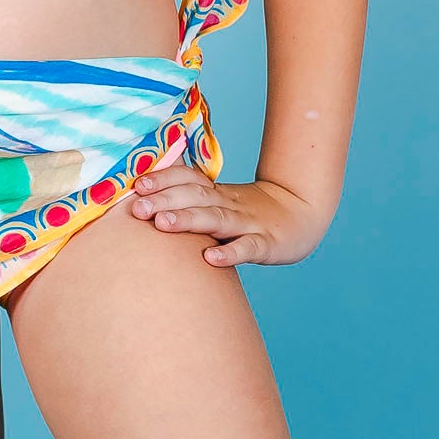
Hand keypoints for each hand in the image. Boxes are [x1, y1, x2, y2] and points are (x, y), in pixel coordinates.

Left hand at [127, 167, 327, 266]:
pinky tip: (211, 258)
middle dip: (165, 200)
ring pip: (216, 219)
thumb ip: (190, 199)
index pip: (189, 179)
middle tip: (138, 208)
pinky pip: (247, 248)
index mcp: (217, 193)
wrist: (301, 214)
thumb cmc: (249, 212)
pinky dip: (230, 253)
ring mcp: (248, 223)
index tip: (137, 185)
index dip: (164, 180)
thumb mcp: (221, 201)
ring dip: (188, 219)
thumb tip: (144, 197)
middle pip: (196, 197)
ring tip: (162, 224)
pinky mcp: (267, 244)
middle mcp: (230, 204)